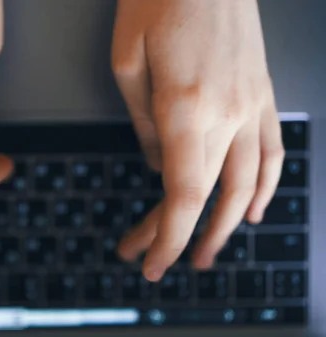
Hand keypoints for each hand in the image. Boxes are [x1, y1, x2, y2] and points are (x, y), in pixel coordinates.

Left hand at [111, 0, 283, 280]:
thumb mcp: (128, 61)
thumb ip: (144, 123)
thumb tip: (156, 165)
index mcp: (185, 107)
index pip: (182, 194)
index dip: (167, 237)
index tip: (150, 264)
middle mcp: (227, 113)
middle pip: (205, 195)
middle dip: (176, 235)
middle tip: (150, 257)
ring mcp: (253, 104)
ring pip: (245, 183)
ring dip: (224, 226)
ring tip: (206, 255)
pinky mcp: (263, 93)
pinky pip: (272, 151)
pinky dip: (265, 187)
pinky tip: (252, 210)